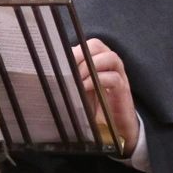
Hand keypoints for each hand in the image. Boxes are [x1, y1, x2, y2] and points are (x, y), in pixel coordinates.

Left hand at [72, 39, 139, 154]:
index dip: (73, 50)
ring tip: (78, 80)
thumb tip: (50, 70)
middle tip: (70, 70)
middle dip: (81, 55)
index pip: (86, 44)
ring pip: (110, 57)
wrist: (112, 128)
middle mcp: (108, 64)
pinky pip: (114, 77)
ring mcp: (118, 75)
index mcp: (96, 60)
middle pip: (97, 45)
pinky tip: (86, 88)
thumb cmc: (92, 105)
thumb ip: (69, 78)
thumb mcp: (77, 89)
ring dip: (90, 66)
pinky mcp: (123, 89)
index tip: (61, 61)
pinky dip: (98, 80)